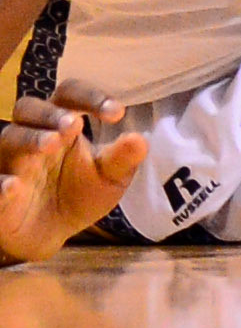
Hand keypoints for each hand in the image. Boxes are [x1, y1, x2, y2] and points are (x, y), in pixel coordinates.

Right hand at [0, 80, 146, 264]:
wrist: (55, 233)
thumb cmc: (82, 192)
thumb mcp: (110, 177)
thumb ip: (122, 158)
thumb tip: (140, 140)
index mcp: (63, 124)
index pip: (69, 95)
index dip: (90, 97)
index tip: (117, 113)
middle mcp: (32, 135)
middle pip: (29, 108)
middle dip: (50, 113)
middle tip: (74, 125)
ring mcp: (10, 162)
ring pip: (9, 138)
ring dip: (30, 138)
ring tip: (51, 144)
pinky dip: (1, 185)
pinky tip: (13, 187)